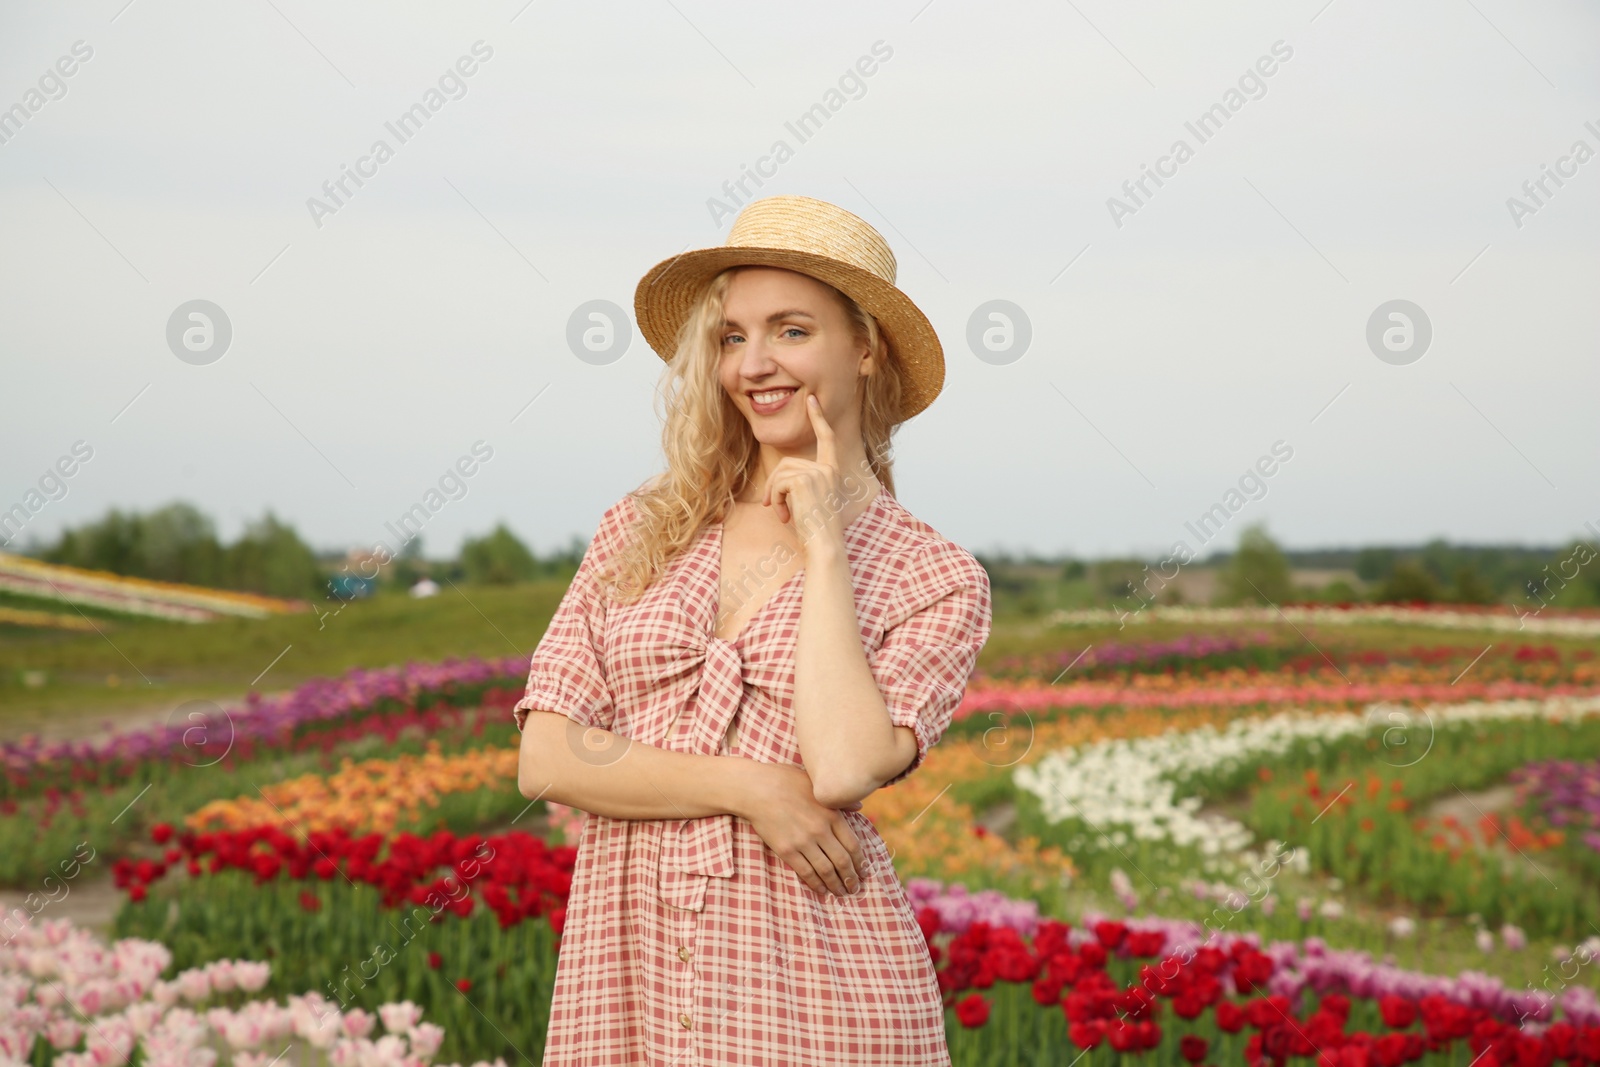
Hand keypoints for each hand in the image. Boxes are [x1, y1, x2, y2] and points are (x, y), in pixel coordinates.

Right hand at [742, 763, 865, 897]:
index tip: (864, 871)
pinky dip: (816, 884)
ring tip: (841, 893)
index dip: (860, 862)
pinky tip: (821, 890)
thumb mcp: (818, 785)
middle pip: (842, 861)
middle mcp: (820, 830)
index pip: (853, 845)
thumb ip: (839, 800)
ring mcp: (803, 842)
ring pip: (826, 870)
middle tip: (855, 888)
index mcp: (832, 814)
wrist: (756, 788)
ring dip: (836, 884)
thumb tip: (859, 806)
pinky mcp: (787, 850)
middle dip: (851, 878)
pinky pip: (805, 872)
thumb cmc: (787, 781)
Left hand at [761, 394, 851, 558]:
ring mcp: (818, 472)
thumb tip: (777, 480)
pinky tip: (785, 516)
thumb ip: (800, 483)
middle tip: (773, 506)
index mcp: (832, 470)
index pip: (826, 438)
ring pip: (780, 472)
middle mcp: (828, 468)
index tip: (811, 399)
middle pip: (788, 462)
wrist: (824, 544)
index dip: (818, 417)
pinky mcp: (805, 480)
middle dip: (775, 485)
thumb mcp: (810, 500)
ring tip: (782, 514)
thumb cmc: (816, 529)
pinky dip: (776, 500)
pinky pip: (778, 483)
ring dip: (775, 495)